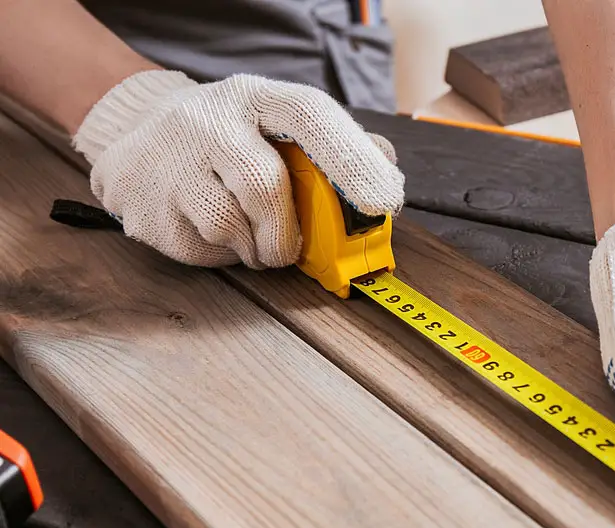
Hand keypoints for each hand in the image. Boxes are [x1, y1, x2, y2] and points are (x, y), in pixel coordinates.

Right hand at [72, 70, 403, 268]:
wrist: (137, 137)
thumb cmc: (232, 139)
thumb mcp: (278, 125)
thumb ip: (337, 144)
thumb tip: (386, 163)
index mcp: (256, 97)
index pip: (310, 115)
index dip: (352, 159)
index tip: (384, 201)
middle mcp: (208, 119)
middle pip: (263, 184)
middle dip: (289, 232)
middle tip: (296, 250)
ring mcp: (170, 161)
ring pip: (228, 224)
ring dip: (258, 249)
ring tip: (259, 242)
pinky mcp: (146, 205)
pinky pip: (202, 247)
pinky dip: (227, 254)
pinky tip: (222, 236)